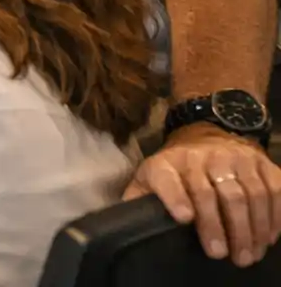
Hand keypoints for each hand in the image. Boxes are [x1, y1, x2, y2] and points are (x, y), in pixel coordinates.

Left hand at [124, 123, 280, 264]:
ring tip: (248, 254)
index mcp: (168, 163)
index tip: (183, 219)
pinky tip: (268, 238)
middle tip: (222, 254)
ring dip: (250, 228)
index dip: (175, 197)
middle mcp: (201, 157)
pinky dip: (274, 216)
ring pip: (247, 193)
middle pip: (213, 193)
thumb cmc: (174, 168)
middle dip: (219, 226)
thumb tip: (123, 222)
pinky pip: (273, 189)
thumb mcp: (149, 178)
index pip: (169, 179)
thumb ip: (138, 198)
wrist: (205, 134)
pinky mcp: (261, 162)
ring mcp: (235, 157)